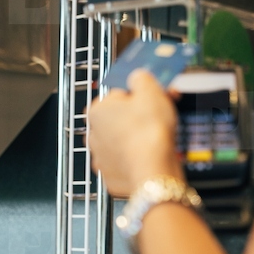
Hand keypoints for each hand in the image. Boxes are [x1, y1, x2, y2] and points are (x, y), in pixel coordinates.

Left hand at [87, 69, 181, 196]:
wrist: (153, 172)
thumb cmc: (149, 132)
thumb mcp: (150, 90)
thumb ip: (140, 78)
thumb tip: (137, 76)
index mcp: (98, 110)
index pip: (119, 94)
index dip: (141, 95)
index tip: (154, 98)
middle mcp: (93, 134)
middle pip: (119, 118)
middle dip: (138, 116)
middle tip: (159, 117)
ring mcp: (100, 157)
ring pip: (121, 141)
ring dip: (136, 138)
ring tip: (155, 139)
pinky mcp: (111, 176)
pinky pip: (125, 163)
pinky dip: (136, 160)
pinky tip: (148, 156)